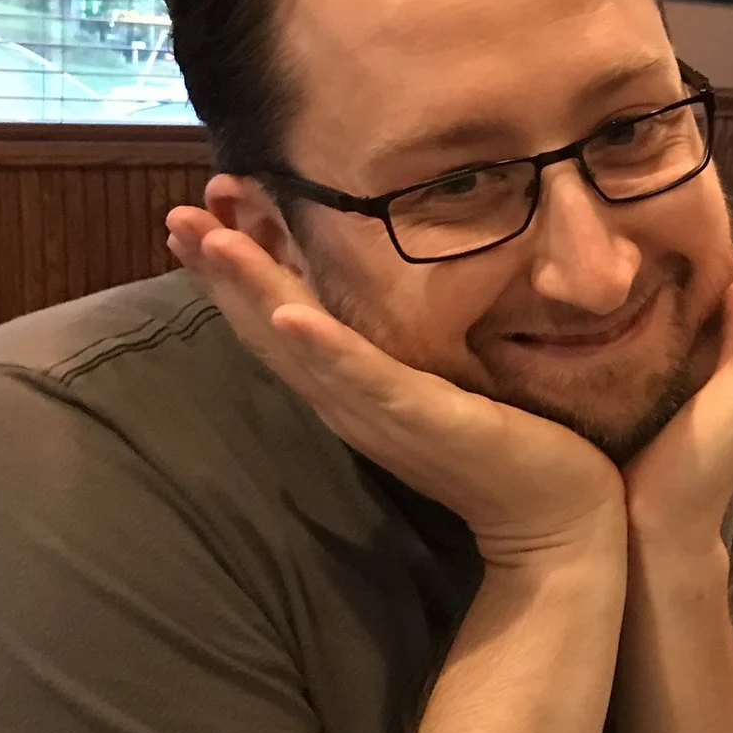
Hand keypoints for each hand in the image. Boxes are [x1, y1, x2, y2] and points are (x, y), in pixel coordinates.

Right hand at [164, 205, 623, 565]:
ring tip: (207, 238)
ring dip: (249, 289)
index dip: (233, 276)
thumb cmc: (506, 449)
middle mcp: (349, 402)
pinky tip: (289, 310)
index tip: (196, 221)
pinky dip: (322, 345)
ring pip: (297, 342)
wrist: (556, 518)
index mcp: (351, 391)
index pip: (277, 324)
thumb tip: (388, 299)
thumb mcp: (439, 386)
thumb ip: (401, 353)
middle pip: (267, 328)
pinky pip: (363, 376)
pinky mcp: (420, 417)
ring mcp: (379, 411)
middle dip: (220, 271)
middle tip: (176, 215)